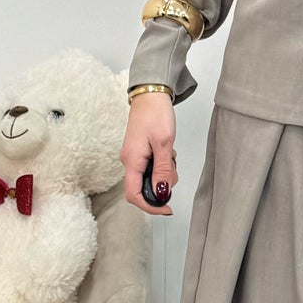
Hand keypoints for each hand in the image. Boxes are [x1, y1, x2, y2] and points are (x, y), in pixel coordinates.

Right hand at [122, 91, 177, 215]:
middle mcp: (129, 161)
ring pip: (149, 178)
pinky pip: (150, 167)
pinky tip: (168, 152)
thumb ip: (163, 170)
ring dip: (163, 174)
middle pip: (143, 188)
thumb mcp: (164, 143)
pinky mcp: (140, 151)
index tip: (167, 208)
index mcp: (131, 160)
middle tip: (174, 172)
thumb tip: (161, 193)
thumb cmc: (156, 113)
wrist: (150, 94)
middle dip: (161, 186)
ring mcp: (134, 156)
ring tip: (172, 155)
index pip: (134, 195)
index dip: (150, 206)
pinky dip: (162, 165)